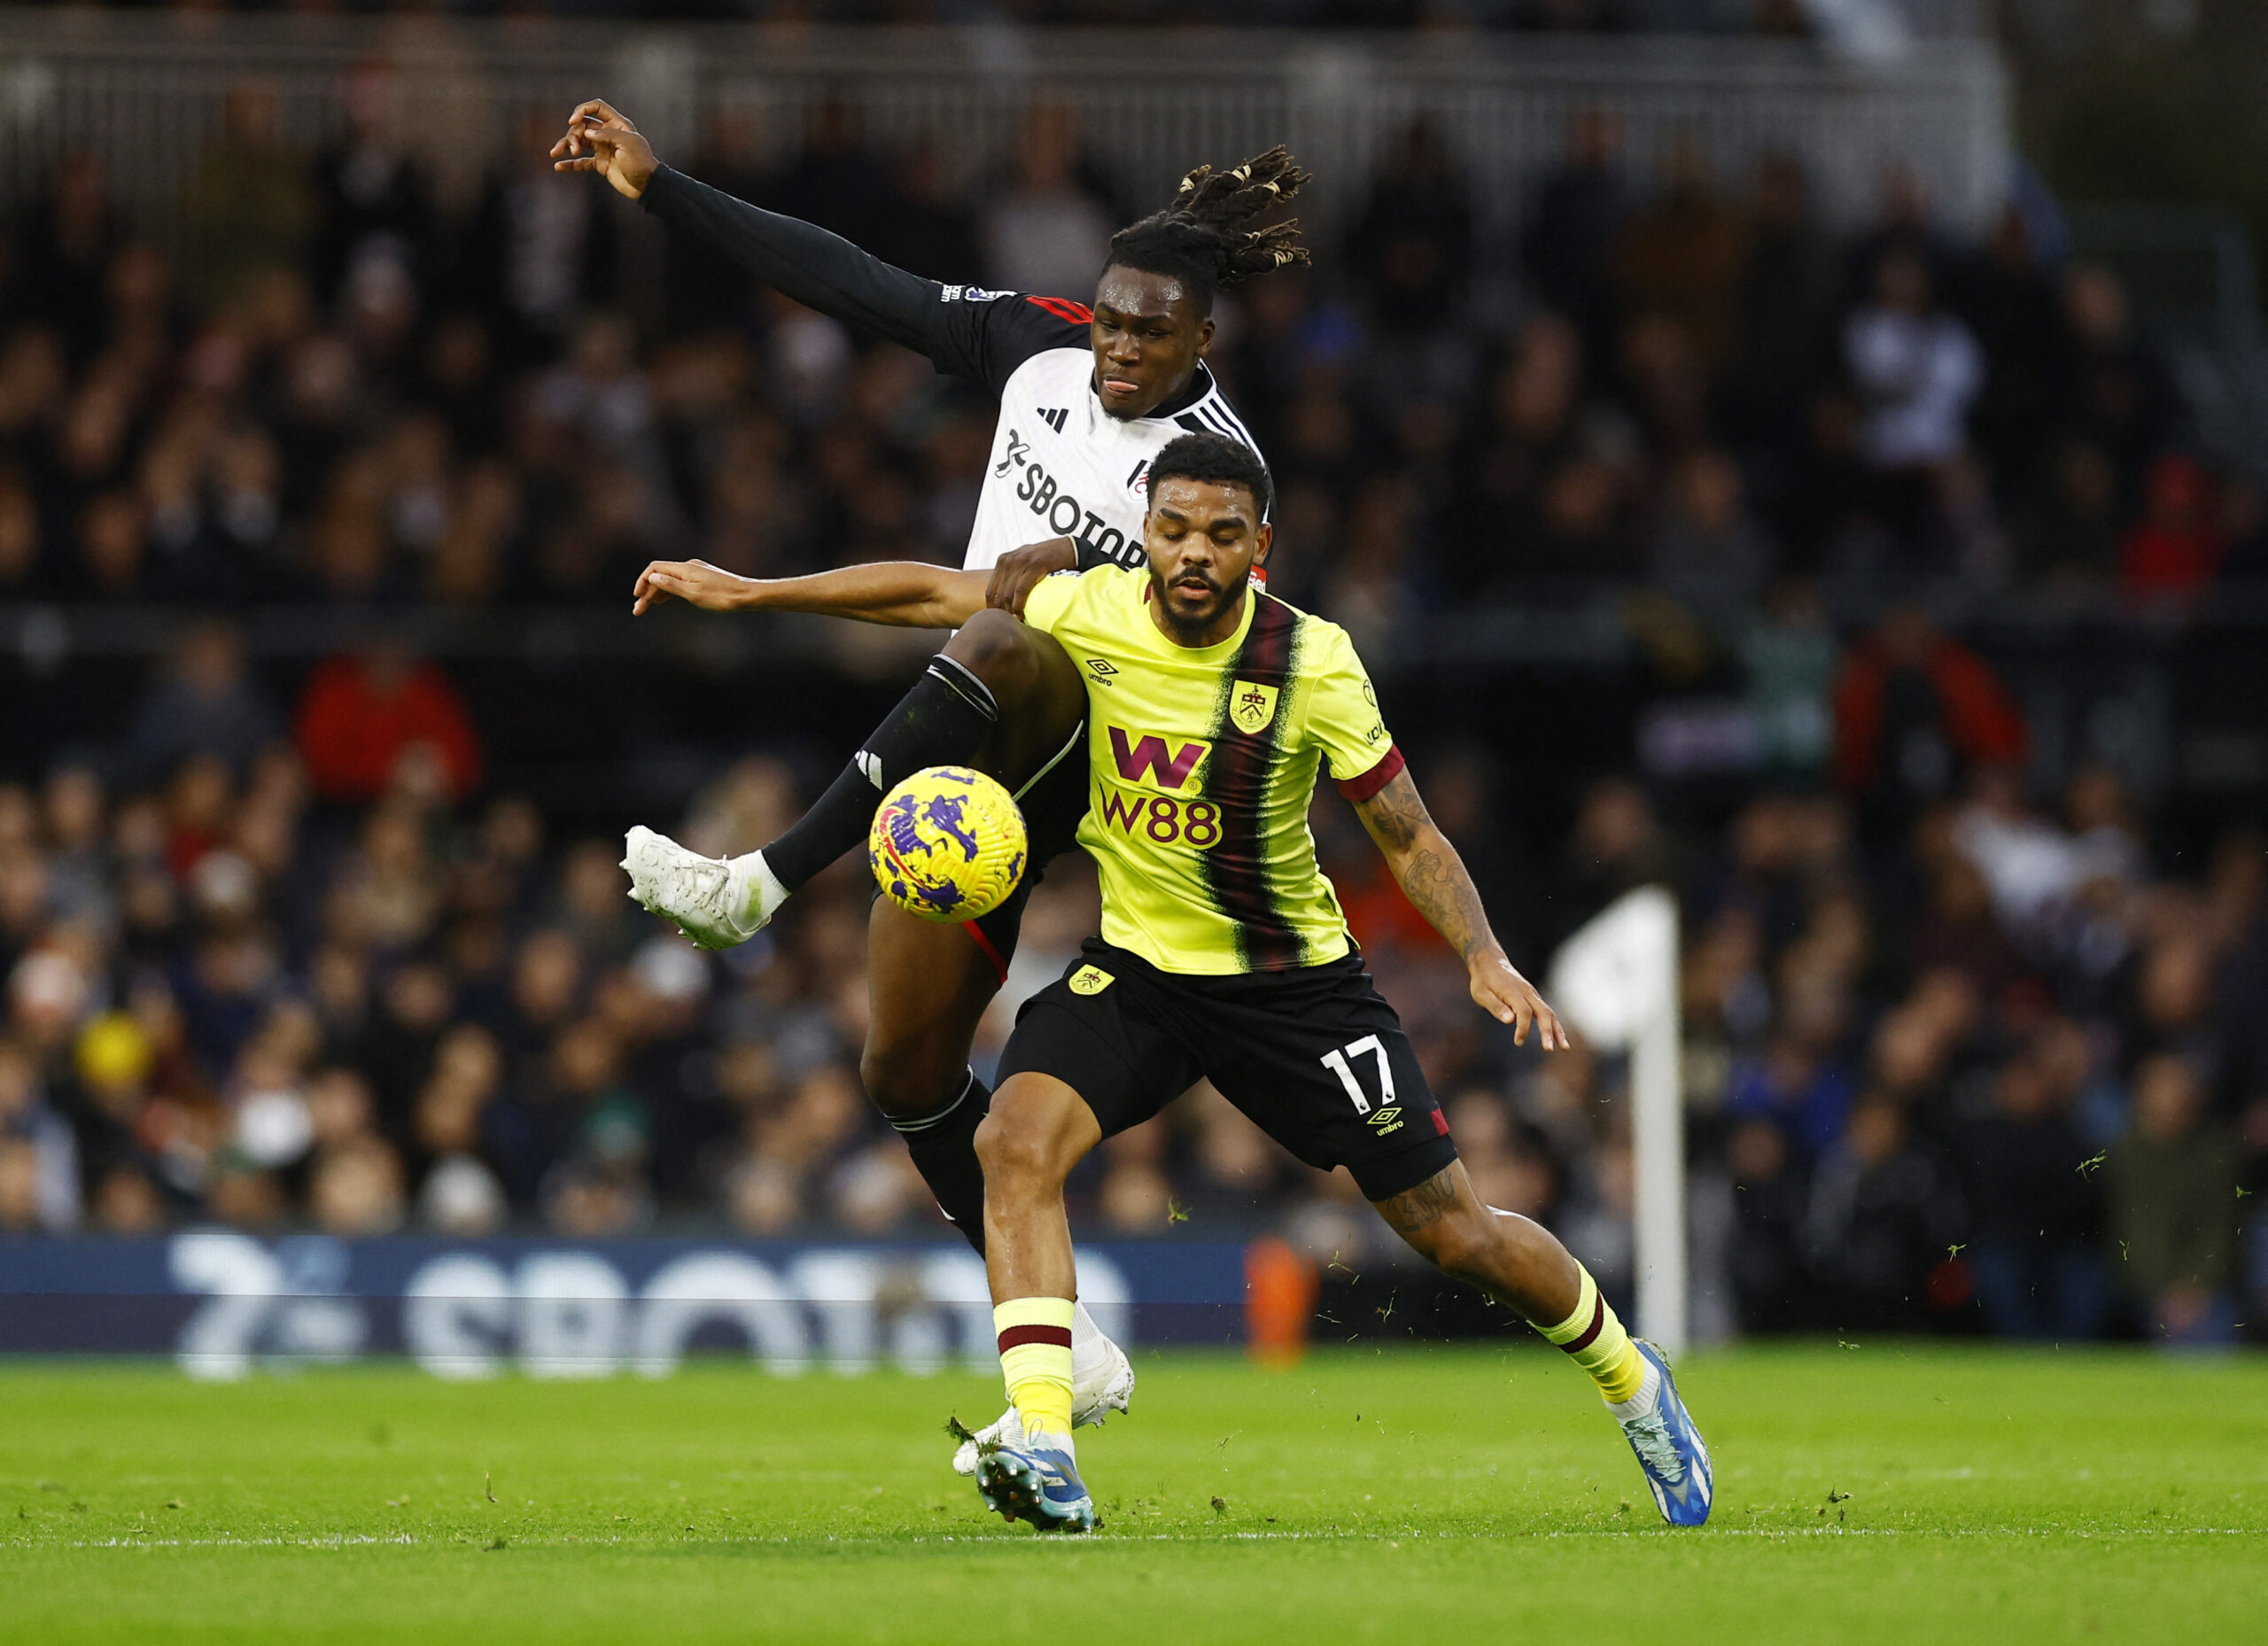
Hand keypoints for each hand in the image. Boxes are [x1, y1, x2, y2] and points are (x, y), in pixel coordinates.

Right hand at [550, 100, 657, 200]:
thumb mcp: (628, 143)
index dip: (582, 110)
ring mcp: (603, 148)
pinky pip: (582, 162)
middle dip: (573, 135)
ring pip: (579, 141)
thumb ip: (607, 134)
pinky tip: (558, 166)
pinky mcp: (600, 164)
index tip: (572, 121)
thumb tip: (587, 132)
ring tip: (556, 153)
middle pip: (583, 125)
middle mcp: (608, 134)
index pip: (596, 108)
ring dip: (566, 145)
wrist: (646, 186)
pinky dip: (570, 164)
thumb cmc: (641, 162)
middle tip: (573, 149)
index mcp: (617, 124)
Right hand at [632, 558, 754, 614]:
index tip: (637, 597)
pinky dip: (669, 591)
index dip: (643, 581)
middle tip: (638, 610)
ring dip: (656, 592)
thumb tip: (652, 578)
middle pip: (661, 575)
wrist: (747, 595)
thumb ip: (672, 585)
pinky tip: (664, 600)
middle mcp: (689, 567)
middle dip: (647, 591)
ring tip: (647, 606)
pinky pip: (679, 582)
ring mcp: (696, 572)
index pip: (655, 569)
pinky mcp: (702, 578)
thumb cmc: (722, 597)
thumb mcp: (694, 594)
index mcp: (685, 568)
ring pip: (670, 580)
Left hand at [985, 537, 1076, 615]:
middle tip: (1008, 623)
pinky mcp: (1034, 566)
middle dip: (1001, 611)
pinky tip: (1021, 614)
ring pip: (1008, 593)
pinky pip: (1021, 590)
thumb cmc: (1045, 559)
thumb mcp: (1023, 562)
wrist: (1066, 548)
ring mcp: (1021, 562)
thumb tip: (1002, 599)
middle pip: (998, 594)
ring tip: (1015, 621)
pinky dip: (1019, 605)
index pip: (990, 590)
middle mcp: (1009, 560)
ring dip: (1010, 611)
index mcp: (1003, 560)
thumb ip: (1011, 575)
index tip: (998, 619)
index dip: (992, 607)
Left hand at [1468, 949, 1570, 1048]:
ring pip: (1549, 1013)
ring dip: (1557, 1031)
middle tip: (1549, 1050)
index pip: (1523, 1012)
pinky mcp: (1534, 998)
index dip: (1523, 1028)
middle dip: (1548, 1032)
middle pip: (1543, 1012)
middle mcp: (1527, 992)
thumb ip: (1496, 1006)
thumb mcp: (1481, 994)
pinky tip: (1559, 1039)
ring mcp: (1533, 994)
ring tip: (1564, 1048)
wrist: (1490, 962)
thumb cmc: (1483, 980)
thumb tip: (1510, 1020)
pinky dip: (1554, 1026)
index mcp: (1513, 991)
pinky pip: (1547, 1012)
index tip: (1518, 1042)